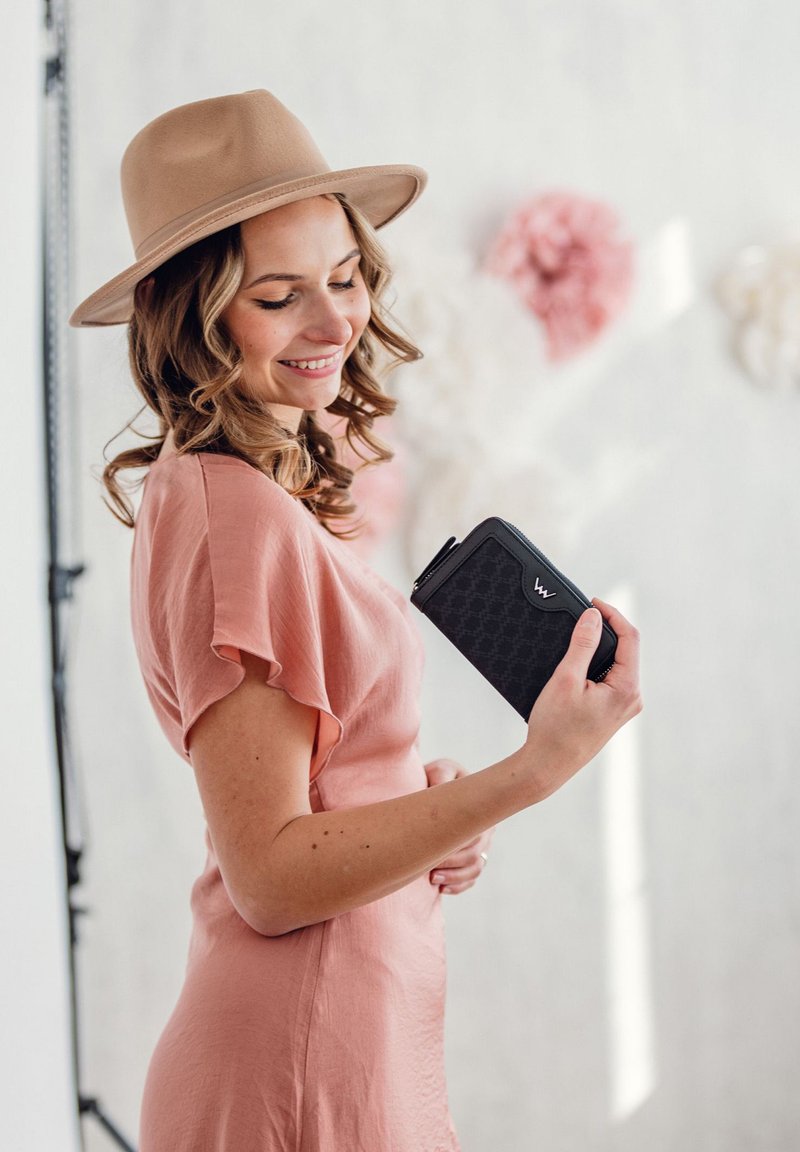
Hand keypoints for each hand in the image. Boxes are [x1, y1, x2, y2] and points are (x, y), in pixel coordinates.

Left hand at [424, 758, 494, 893]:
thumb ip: (442, 777)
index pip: (475, 836)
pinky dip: (459, 885)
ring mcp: (480, 843)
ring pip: (475, 868)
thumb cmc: (437, 776)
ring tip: (433, 881)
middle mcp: (485, 828)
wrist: (435, 783)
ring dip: (455, 878)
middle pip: (475, 856)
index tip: (433, 856)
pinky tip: (442, 888)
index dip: (455, 851)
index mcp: (481, 810)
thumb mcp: (440, 770)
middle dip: (452, 867)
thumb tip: (442, 792)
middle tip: (429, 872)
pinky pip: (471, 877)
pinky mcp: (471, 855)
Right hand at [523, 598, 642, 801]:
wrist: (548, 766)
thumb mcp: (566, 679)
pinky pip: (611, 678)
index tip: (592, 602)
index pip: (630, 638)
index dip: (613, 614)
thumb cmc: (555, 728)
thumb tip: (593, 616)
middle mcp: (632, 698)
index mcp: (627, 689)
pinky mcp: (613, 711)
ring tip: (578, 635)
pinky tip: (579, 661)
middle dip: (606, 629)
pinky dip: (597, 663)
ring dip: (600, 647)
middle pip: (627, 649)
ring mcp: (624, 706)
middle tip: (582, 615)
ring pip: (618, 664)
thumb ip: (582, 645)